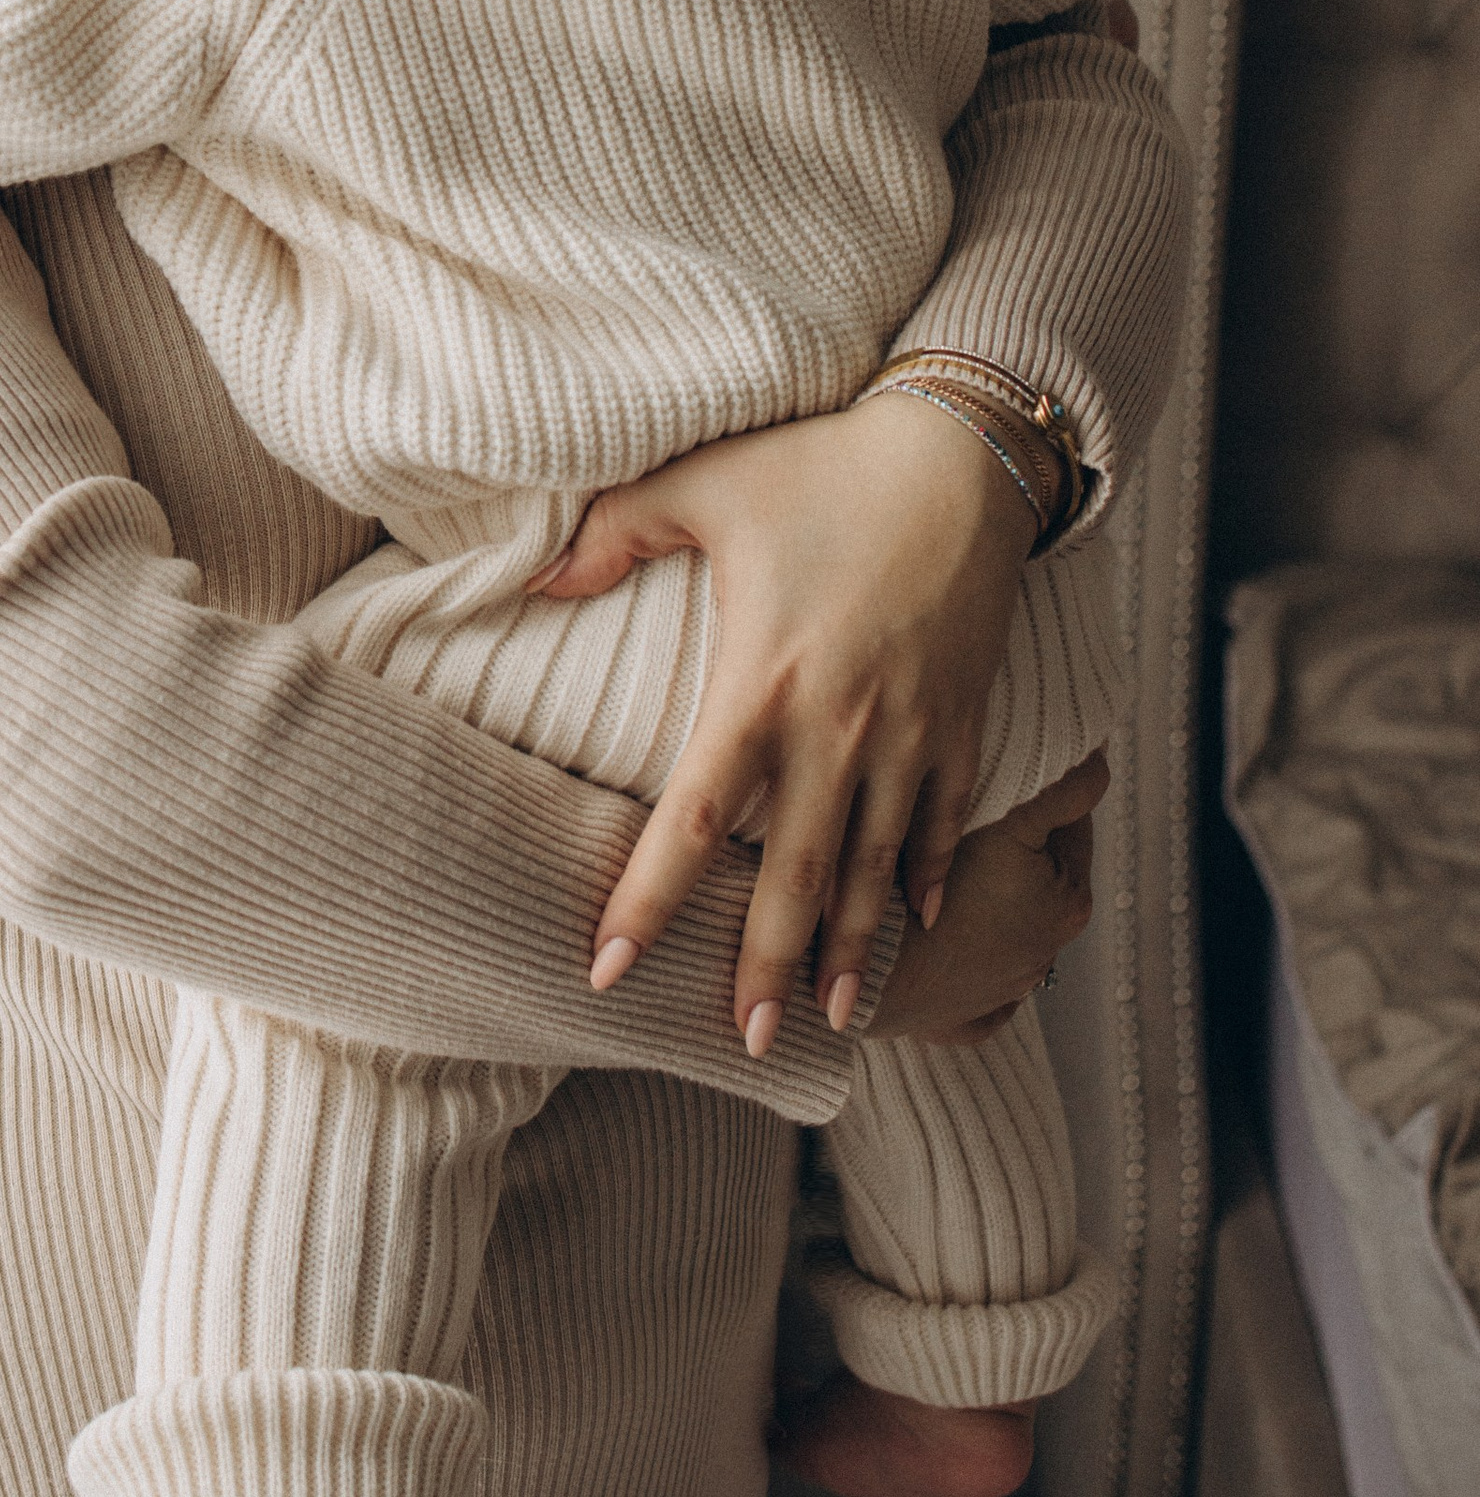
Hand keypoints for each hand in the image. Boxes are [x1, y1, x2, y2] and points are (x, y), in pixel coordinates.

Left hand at [561, 395, 1036, 1051]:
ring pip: (875, 865)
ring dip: (851, 945)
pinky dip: (927, 876)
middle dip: (769, 964)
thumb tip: (532, 579)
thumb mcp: (706, 485)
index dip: (651, 898)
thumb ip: (612, 534)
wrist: (963, 454)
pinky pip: (943, 819)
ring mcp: (907, 730)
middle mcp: (837, 724)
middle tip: (747, 1041)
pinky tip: (913, 925)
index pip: (693, 816)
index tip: (611, 967)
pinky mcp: (961, 720)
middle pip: (795, 872)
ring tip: (833, 1016)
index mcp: (761, 680)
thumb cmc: (823, 464)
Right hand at [865, 752, 1104, 1042]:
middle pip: (1034, 874)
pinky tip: (930, 936)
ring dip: (977, 898)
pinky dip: (953, 962)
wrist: (864, 963)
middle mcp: (1044, 954)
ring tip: (932, 863)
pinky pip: (963, 986)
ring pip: (997, 926)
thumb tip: (1096, 763)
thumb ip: (1061, 789)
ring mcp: (999, 994)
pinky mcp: (954, 1021)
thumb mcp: (1009, 820)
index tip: (1004, 765)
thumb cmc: (934, 885)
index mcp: (1068, 903)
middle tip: (961, 809)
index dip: (1039, 784)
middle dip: (1008, 844)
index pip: (1069, 821)